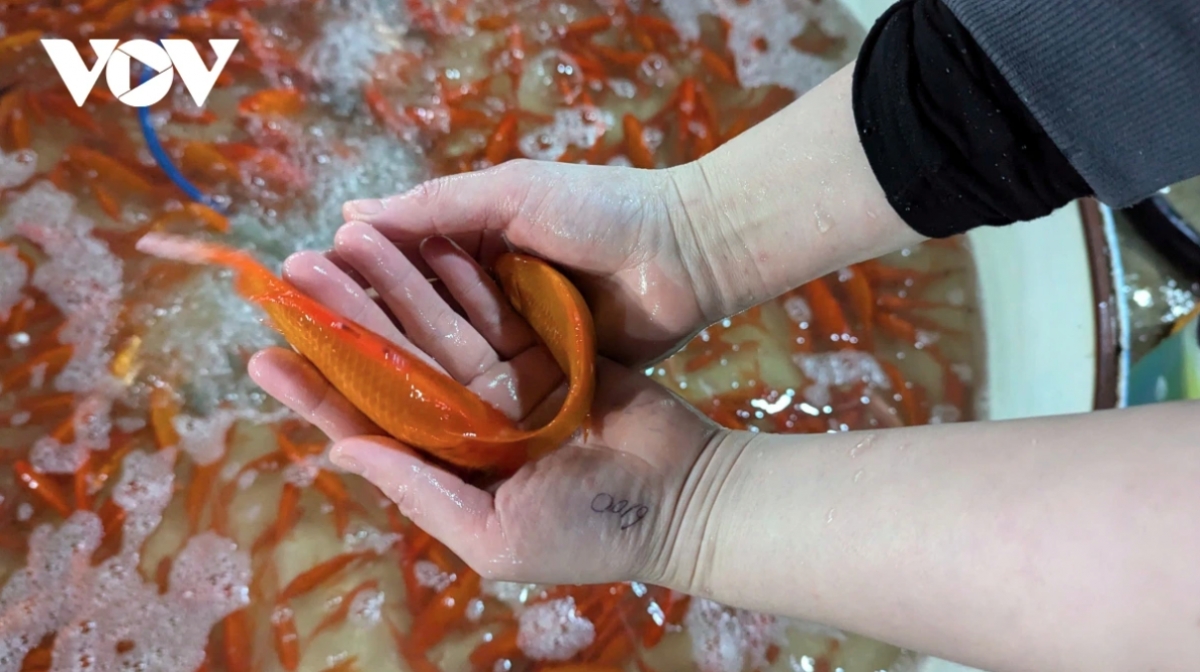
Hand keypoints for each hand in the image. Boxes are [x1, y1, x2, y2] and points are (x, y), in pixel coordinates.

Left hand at [248, 223, 730, 586]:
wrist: (686, 496)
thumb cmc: (591, 534)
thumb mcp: (498, 537)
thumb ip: (422, 492)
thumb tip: (343, 452)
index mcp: (446, 467)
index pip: (366, 423)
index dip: (315, 388)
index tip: (264, 353)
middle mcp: (466, 423)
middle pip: (392, 361)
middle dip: (345, 318)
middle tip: (295, 272)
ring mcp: (505, 384)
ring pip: (436, 326)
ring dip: (395, 284)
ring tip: (350, 239)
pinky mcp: (545, 352)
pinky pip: (493, 307)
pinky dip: (461, 276)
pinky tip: (425, 241)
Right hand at [335, 159, 726, 366]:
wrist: (689, 255)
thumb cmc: (602, 210)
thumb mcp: (515, 193)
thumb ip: (438, 207)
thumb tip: (350, 215)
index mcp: (476, 242)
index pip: (399, 264)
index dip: (353, 278)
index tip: (298, 291)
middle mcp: (488, 294)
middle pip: (414, 317)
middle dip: (360, 327)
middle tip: (300, 343)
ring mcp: (517, 340)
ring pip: (446, 360)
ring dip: (397, 371)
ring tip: (335, 390)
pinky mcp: (546, 380)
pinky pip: (492, 394)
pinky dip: (454, 404)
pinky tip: (405, 423)